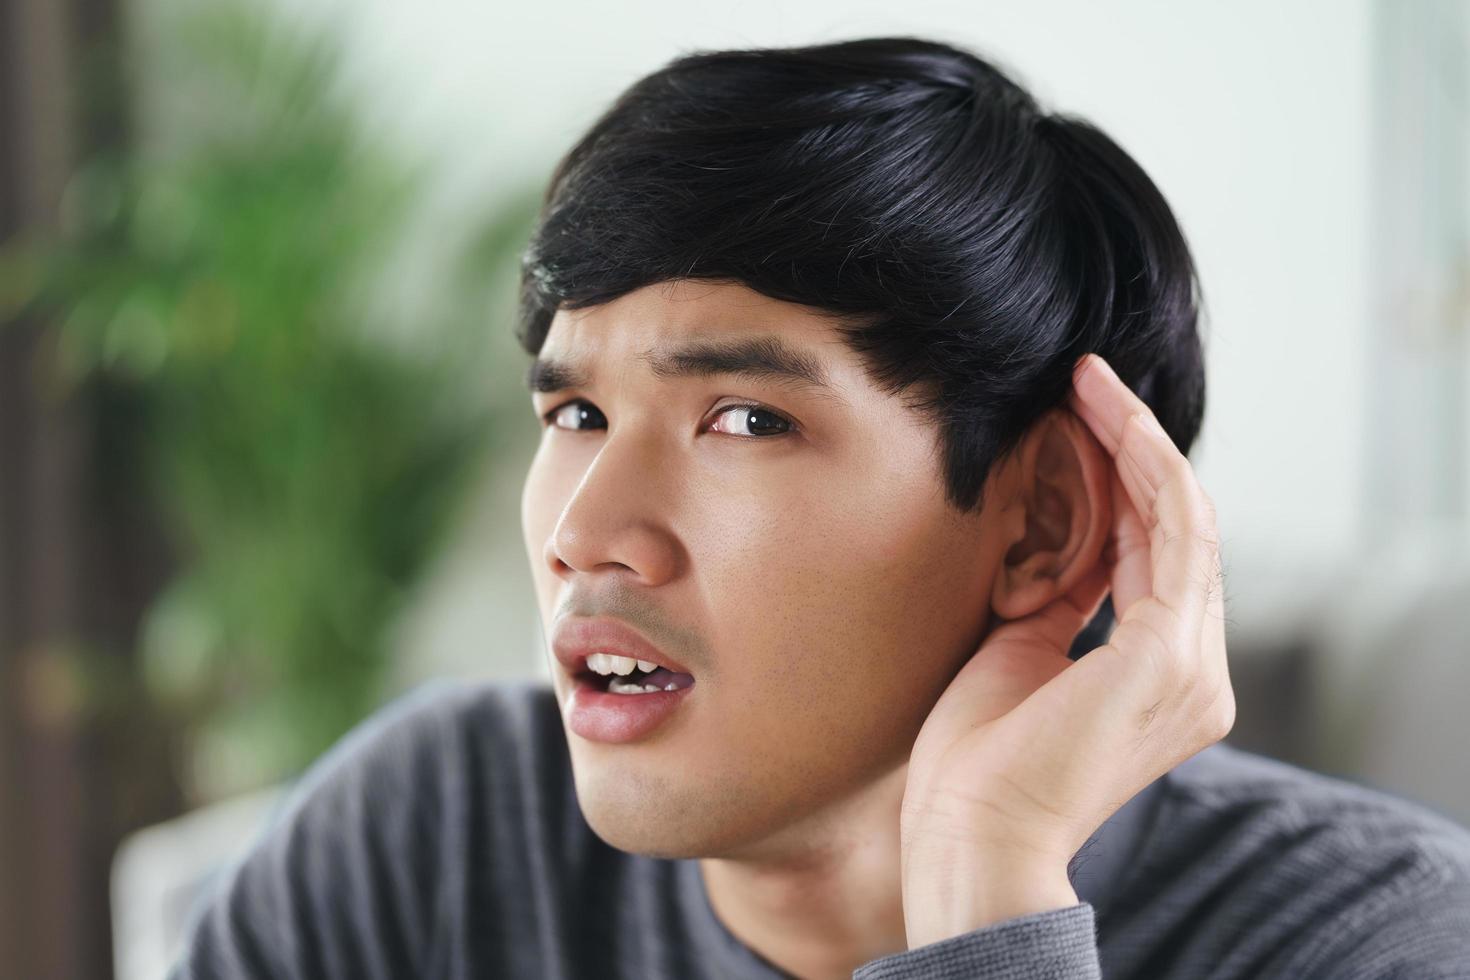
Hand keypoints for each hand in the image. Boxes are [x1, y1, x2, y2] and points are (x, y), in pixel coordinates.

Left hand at [898, 352, 1234, 946]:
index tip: (1075, 418)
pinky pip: (1170, 526)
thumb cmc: (976, 758)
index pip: (1157, 554)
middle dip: (1131, 444)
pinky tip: (1098, 416)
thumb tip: (1055, 531)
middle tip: (1082, 379)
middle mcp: (1195, 671)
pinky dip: (1138, 462)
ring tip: (1086, 380)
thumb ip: (1056, 595)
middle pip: (1177, 526)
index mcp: (1162, 677)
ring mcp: (1191, 664)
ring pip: (1181, 514)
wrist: (969, 834)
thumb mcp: (1020, 651)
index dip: (1123, 478)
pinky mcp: (1167, 653)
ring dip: (1135, 437)